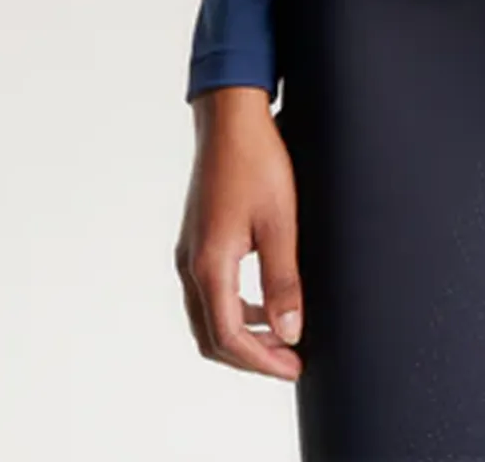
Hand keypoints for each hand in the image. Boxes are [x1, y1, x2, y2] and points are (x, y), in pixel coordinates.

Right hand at [174, 86, 306, 379]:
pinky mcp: (197, 238)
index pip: (229, 336)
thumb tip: (289, 332)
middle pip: (212, 335)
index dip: (262, 361)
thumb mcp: (280, 221)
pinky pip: (209, 292)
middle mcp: (191, 263)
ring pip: (208, 315)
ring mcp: (190, 251)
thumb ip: (283, 280)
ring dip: (242, 334)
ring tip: (281, 337)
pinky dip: (235, 309)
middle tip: (289, 361)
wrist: (229, 116)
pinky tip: (264, 301)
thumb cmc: (256, 160)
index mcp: (210, 264)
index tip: (294, 367)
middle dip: (251, 356)